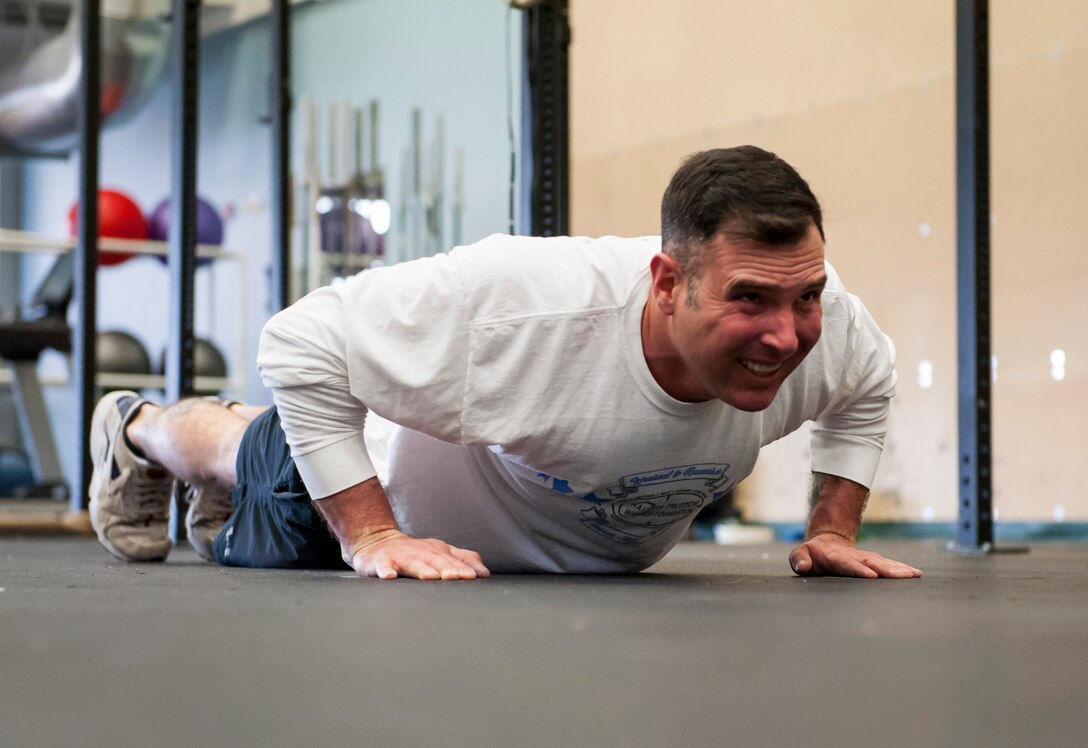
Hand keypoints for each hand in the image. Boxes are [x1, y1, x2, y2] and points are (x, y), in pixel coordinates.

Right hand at [348, 529, 490, 580]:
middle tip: (456, 577)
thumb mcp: (441, 552)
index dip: (462, 568)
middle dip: (446, 568)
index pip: (452, 560)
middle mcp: (420, 552)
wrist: (379, 541)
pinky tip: (389, 577)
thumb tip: (485, 573)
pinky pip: (383, 566)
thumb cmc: (415, 552)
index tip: (472, 577)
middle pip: (434, 560)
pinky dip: (385, 570)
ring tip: (430, 577)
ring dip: (421, 569)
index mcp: (436, 550)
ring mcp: (400, 556)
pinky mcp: (380, 561)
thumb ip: (463, 560)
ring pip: (412, 563)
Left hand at [789, 532, 921, 578]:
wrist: (828, 542)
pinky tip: (916, 574)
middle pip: (872, 563)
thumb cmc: (812, 554)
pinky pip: (890, 565)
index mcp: (836, 558)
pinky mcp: (874, 562)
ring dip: (898, 569)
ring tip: (913, 575)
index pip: (847, 565)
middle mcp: (855, 557)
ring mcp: (866, 559)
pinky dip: (902, 569)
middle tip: (902, 576)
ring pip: (884, 563)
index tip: (871, 576)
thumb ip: (799, 559)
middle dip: (886, 570)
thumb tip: (803, 566)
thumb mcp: (800, 554)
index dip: (859, 570)